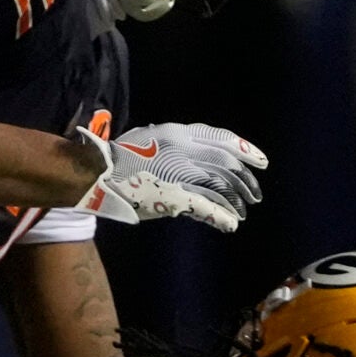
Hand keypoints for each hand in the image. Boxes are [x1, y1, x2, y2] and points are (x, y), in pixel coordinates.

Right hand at [76, 121, 265, 233]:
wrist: (95, 173)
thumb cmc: (116, 157)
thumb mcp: (148, 137)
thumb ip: (171, 142)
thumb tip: (187, 150)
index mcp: (177, 133)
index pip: (221, 139)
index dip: (245, 150)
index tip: (260, 161)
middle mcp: (182, 150)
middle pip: (225, 165)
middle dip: (244, 180)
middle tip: (255, 193)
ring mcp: (179, 174)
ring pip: (219, 187)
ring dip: (236, 200)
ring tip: (243, 211)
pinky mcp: (174, 197)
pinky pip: (205, 206)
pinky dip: (221, 216)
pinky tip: (232, 223)